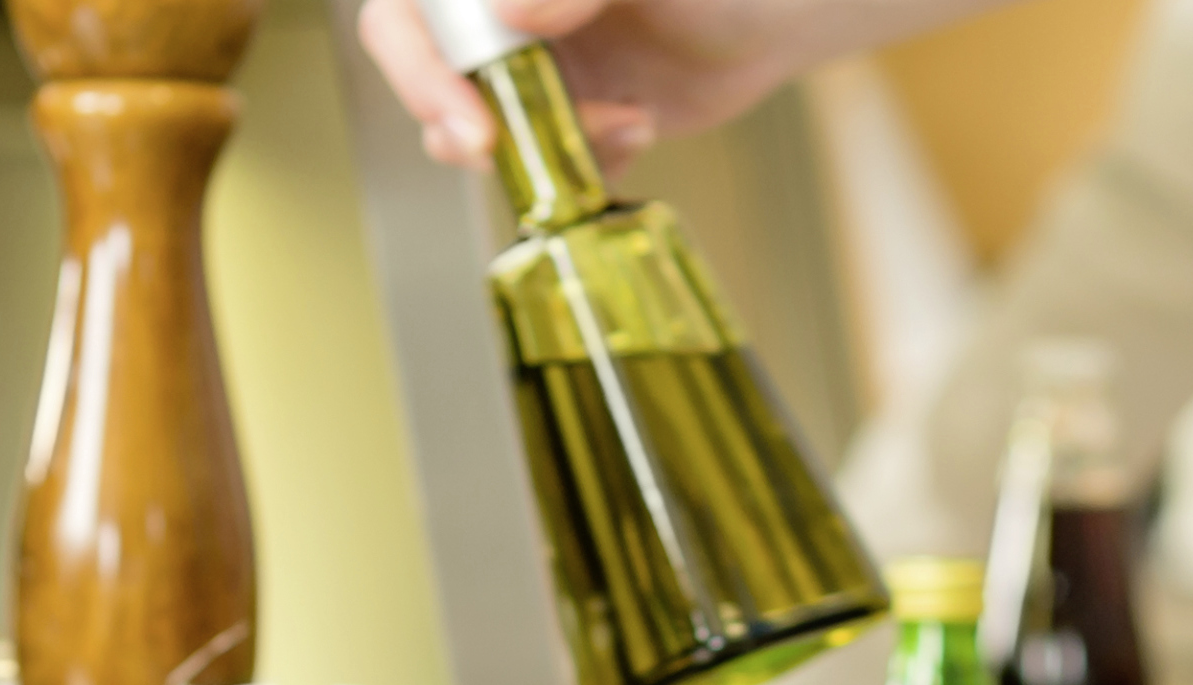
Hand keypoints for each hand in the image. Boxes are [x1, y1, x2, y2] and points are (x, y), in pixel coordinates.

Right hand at [355, 0, 821, 164]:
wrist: (779, 14)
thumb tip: (510, 13)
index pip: (413, 10)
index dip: (420, 63)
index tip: (464, 114)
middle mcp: (498, 8)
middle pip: (426, 65)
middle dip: (453, 117)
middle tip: (489, 148)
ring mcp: (528, 57)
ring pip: (476, 122)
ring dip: (536, 142)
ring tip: (622, 122)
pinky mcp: (563, 109)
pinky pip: (538, 156)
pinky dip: (579, 160)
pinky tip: (637, 126)